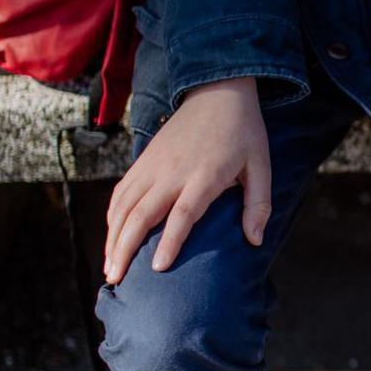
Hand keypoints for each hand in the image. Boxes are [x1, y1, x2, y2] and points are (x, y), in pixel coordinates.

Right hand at [103, 76, 271, 284]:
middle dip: (125, 249)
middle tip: (117, 279)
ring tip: (109, 267)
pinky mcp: (143, 160)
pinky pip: (121, 192)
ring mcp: (153, 165)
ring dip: (113, 237)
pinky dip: (113, 216)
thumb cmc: (243, 133)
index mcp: (204, 176)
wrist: (217, 92)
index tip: (157, 269)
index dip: (169, 242)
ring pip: (123, 205)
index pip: (182, 214)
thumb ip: (258, 205)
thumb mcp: (261, 167)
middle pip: (141, 214)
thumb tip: (255, 241)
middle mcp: (172, 172)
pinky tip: (112, 236)